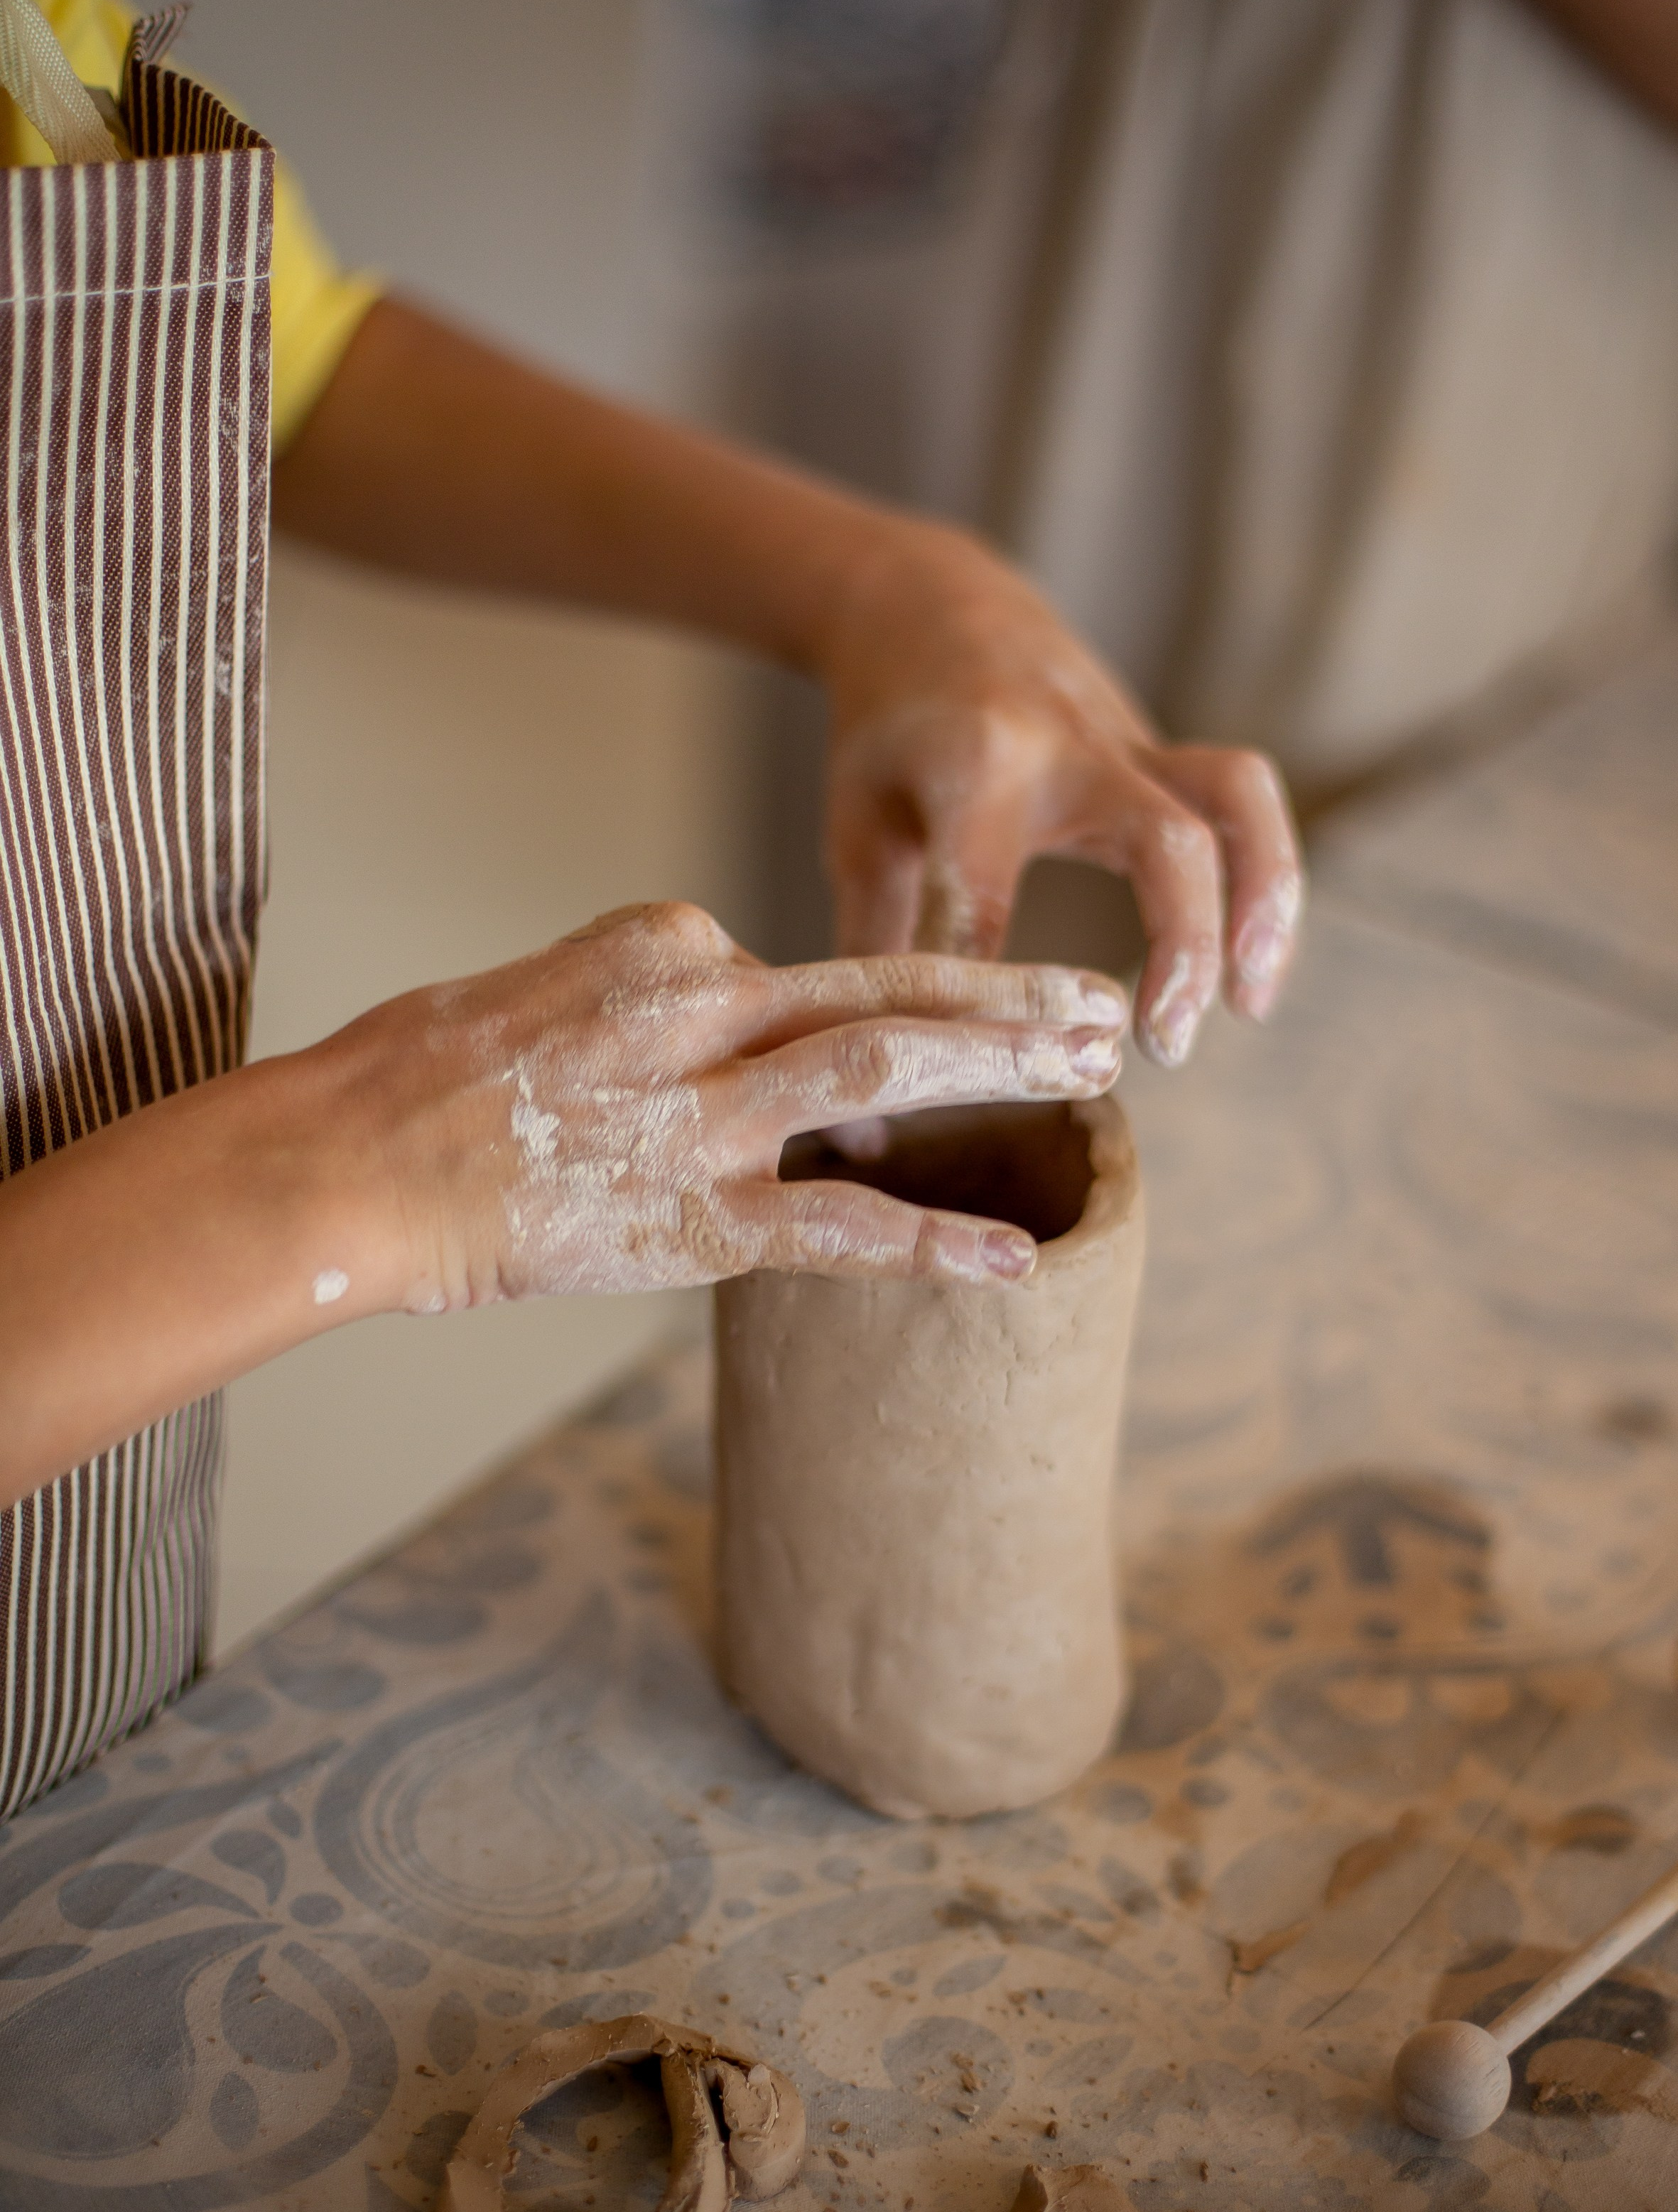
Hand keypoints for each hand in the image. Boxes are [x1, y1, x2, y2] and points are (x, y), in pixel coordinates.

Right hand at [345, 900, 1127, 1306]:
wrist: (347, 1163)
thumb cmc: (416, 1081)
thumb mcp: (537, 988)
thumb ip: (637, 993)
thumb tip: (704, 1002)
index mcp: (668, 949)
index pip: (799, 971)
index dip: (864, 1006)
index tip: (921, 1028)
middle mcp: (703, 1012)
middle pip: (884, 990)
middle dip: (1007, 998)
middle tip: (1102, 1006)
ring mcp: (704, 1116)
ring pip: (883, 1073)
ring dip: (1000, 1067)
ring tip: (1098, 1071)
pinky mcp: (693, 1218)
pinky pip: (837, 1229)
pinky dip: (933, 1245)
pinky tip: (1014, 1263)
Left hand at [816, 527, 1302, 1067]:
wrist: (933, 607)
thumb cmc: (890, 739)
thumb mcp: (862, 830)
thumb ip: (873, 952)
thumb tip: (859, 1111)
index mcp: (971, 766)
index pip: (988, 901)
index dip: (989, 1007)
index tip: (987, 1089)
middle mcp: (1067, 745)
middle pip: (1162, 840)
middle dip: (1179, 947)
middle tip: (1163, 1049)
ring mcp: (1130, 739)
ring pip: (1236, 800)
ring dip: (1263, 900)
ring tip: (1253, 1005)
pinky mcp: (1164, 748)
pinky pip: (1243, 803)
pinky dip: (1264, 880)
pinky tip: (1252, 966)